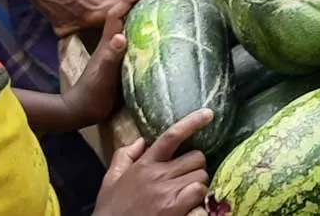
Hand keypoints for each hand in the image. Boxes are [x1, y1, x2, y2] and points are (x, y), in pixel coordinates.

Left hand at [61, 0, 153, 128]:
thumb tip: (121, 37)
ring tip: (162, 6)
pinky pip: (136, 40)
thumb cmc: (92, 93)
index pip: (119, 13)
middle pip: (126, 15)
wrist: (80, 111)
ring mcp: (117, 52)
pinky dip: (145, 32)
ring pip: (131, 26)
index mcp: (109, 42)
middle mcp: (113, 43)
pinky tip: (156, 35)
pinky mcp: (122, 62)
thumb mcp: (102, 75)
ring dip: (143, 13)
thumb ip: (111, 56)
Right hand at [94, 109, 212, 215]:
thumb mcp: (110, 180)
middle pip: (197, 158)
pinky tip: (188, 205)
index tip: (208, 113)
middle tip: (186, 177)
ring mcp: (167, 193)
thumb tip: (141, 141)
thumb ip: (124, 157)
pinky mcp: (174, 209)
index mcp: (144, 164)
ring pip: (201, 177)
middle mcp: (158, 175)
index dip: (192, 122)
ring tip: (185, 193)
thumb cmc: (112, 209)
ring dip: (197, 184)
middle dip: (195, 166)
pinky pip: (199, 194)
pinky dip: (198, 199)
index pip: (171, 136)